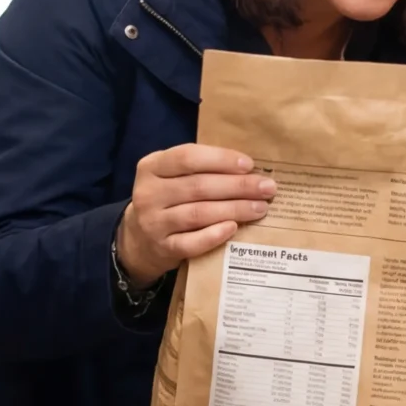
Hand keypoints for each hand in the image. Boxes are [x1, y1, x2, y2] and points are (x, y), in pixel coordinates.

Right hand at [115, 144, 276, 288]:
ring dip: (234, 209)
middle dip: (238, 186)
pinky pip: (192, 242)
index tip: (249, 165)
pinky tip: (234, 228)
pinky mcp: (163, 248)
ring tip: (260, 208)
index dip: (221, 159)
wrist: (139, 239)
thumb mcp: (171, 177)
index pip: (188, 157)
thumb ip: (199, 169)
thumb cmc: (167, 200)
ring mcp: (153, 223)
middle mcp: (148, 193)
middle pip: (198, 186)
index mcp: (151, 167)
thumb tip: (248, 169)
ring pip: (199, 213)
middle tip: (266, 188)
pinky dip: (215, 235)